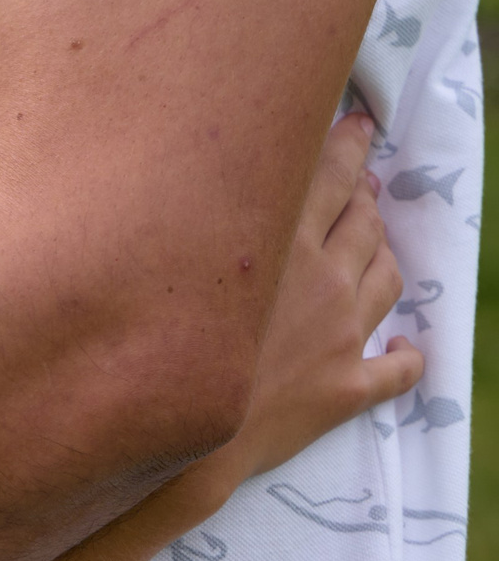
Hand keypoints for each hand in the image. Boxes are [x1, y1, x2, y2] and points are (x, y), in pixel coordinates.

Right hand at [185, 112, 420, 501]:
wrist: (178, 437)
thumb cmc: (155, 342)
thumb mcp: (169, 261)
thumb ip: (190, 214)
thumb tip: (188, 180)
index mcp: (282, 243)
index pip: (328, 176)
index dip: (347, 145)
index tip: (358, 124)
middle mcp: (323, 279)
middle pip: (363, 221)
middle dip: (367, 191)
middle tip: (368, 173)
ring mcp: (341, 334)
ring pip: (385, 279)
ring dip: (385, 252)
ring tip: (380, 240)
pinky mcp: (345, 387)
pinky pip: (395, 369)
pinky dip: (405, 356)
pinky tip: (406, 348)